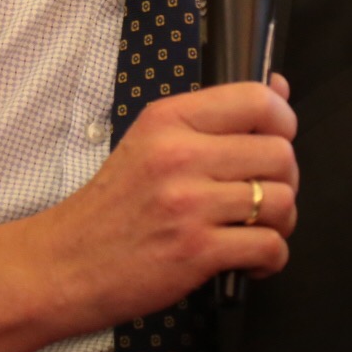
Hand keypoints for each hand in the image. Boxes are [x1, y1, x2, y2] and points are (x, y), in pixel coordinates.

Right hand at [0, 75, 298, 351]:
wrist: (65, 263)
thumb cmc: (111, 207)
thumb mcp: (151, 143)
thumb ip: (214, 118)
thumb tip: (279, 88)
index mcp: (168, 120)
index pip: (255, 99)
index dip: (283, 120)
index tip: (279, 138)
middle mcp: (180, 156)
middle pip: (279, 153)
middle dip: (285, 179)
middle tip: (264, 196)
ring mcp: (189, 205)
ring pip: (280, 201)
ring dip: (281, 222)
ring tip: (257, 230)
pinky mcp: (195, 252)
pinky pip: (269, 247)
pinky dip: (271, 258)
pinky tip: (249, 260)